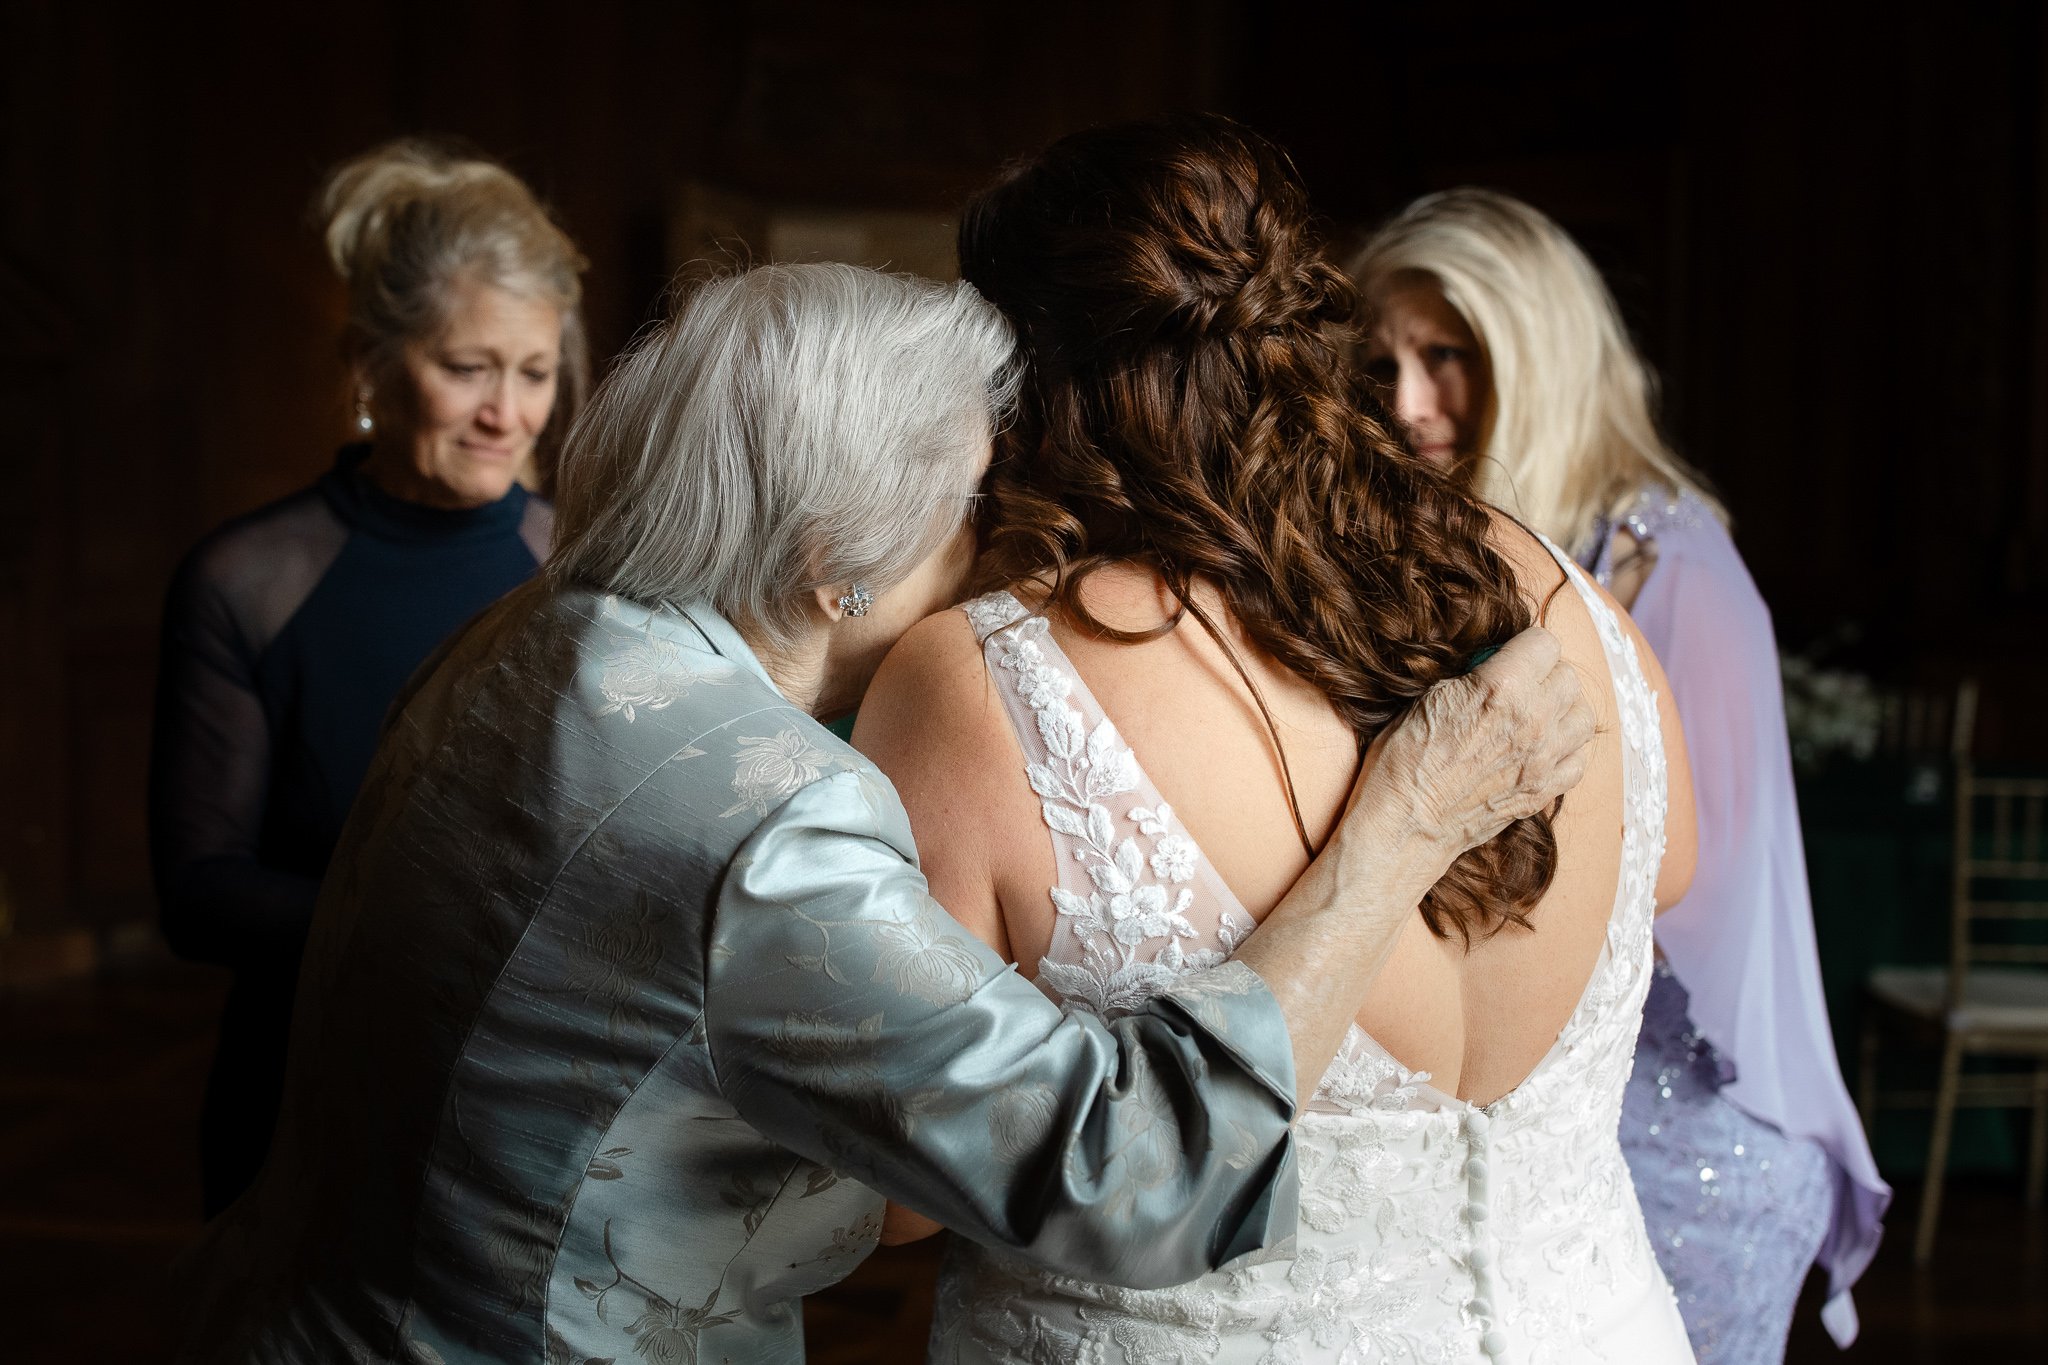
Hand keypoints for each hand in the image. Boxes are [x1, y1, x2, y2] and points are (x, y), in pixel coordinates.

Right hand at [1367, 625, 1593, 858]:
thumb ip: (1476, 675)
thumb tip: (1498, 662)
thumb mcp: (1431, 695)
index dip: (1525, 646)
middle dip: (1545, 675)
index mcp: (1503, 687)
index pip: (1545, 642)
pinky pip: (1580, 759)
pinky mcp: (1545, 791)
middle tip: (1519, 686)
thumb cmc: (1406, 757)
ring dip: (1563, 710)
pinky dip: (1567, 749)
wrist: (1405, 823)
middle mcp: (1534, 720)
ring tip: (1536, 716)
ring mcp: (1544, 759)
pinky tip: (1542, 748)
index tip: (1511, 656)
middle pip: (1569, 676)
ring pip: (1583, 716)